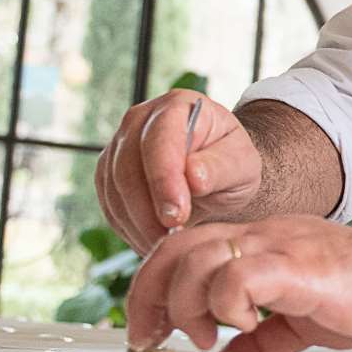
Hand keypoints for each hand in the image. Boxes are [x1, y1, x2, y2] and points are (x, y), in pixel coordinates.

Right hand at [94, 90, 261, 253]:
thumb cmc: (232, 163)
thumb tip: (193, 176)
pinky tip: (152, 241)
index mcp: (177, 106)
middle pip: (128, 166)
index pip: (160, 140)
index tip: (176, 216)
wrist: (217, 172)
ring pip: (114, 189)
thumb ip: (220, 167)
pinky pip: (109, 204)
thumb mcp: (242, 164)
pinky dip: (129, 228)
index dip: (164, 180)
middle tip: (172, 239)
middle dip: (148, 209)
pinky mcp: (109, 172)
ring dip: (138, 224)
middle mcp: (141, 119)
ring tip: (167, 245)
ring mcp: (120, 145)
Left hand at [124, 217, 351, 351]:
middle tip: (151, 336)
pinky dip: (228, 303)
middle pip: (177, 247)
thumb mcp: (299, 324)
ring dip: (188, 304)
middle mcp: (261, 235)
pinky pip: (242, 274)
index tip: (147, 327)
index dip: (152, 285)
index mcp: (258, 243)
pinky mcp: (298, 267)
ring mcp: (278, 246)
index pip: (182, 246)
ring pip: (200, 258)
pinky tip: (242, 326)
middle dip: (150, 295)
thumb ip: (259, 344)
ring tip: (203, 336)